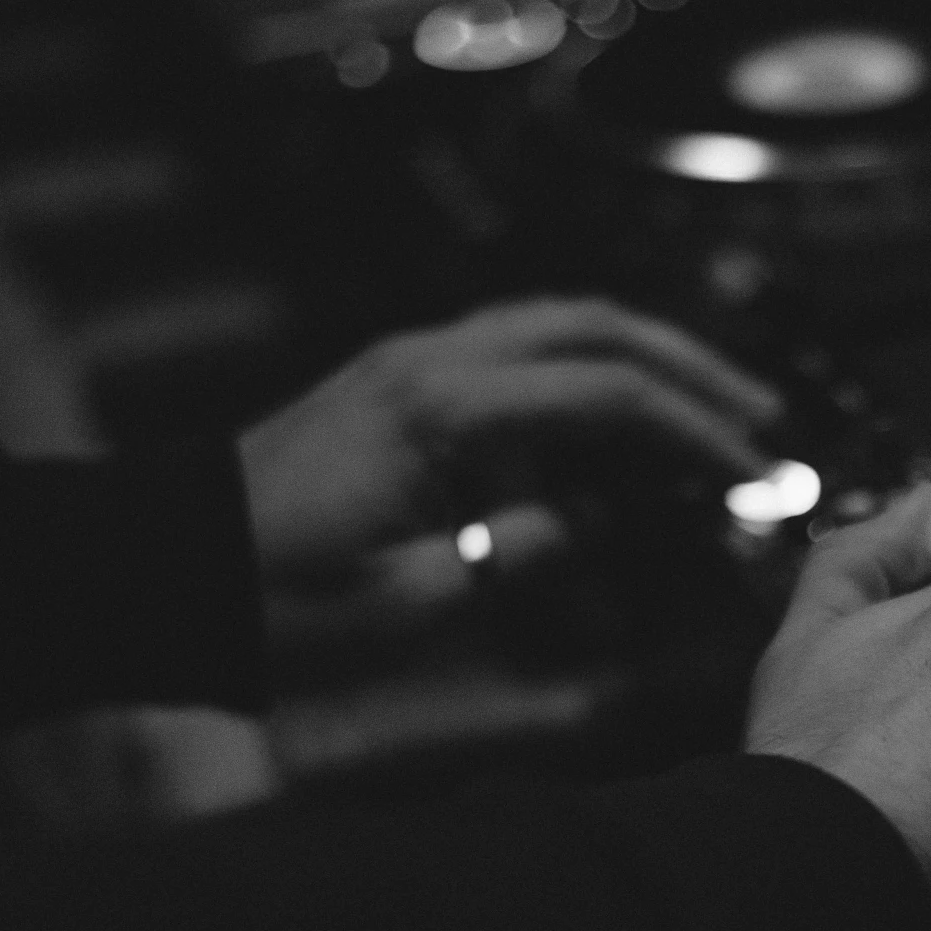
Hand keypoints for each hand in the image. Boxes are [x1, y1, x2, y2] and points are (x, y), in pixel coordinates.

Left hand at [239, 296, 781, 649]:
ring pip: (558, 325)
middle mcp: (432, 361)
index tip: (754, 478)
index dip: (696, 433)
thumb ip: (520, 555)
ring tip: (712, 411)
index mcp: (441, 409)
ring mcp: (413, 360)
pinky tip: (622, 423)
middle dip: (691, 370)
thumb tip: (602, 522)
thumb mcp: (411, 604)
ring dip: (644, 360)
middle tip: (764, 422)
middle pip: (595, 328)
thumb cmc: (278, 605)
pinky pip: (517, 352)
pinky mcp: (401, 381)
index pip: (607, 394)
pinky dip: (586, 372)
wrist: (165, 571)